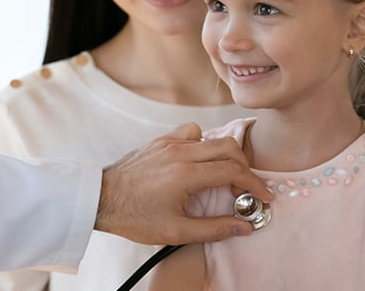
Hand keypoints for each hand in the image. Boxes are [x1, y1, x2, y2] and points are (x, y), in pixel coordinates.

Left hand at [95, 123, 272, 244]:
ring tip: (223, 175)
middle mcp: (179, 152)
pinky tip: (198, 161)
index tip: (263, 196)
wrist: (100, 199)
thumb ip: (213, 229)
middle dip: (244, 167)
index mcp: (185, 174)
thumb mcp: (175, 232)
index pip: (233, 171)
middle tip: (245, 188)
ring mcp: (168, 143)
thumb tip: (243, 227)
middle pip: (228, 147)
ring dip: (224, 154)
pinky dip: (202, 144)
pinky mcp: (160, 141)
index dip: (254, 184)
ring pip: (210, 136)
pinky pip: (190, 132)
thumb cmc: (133, 216)